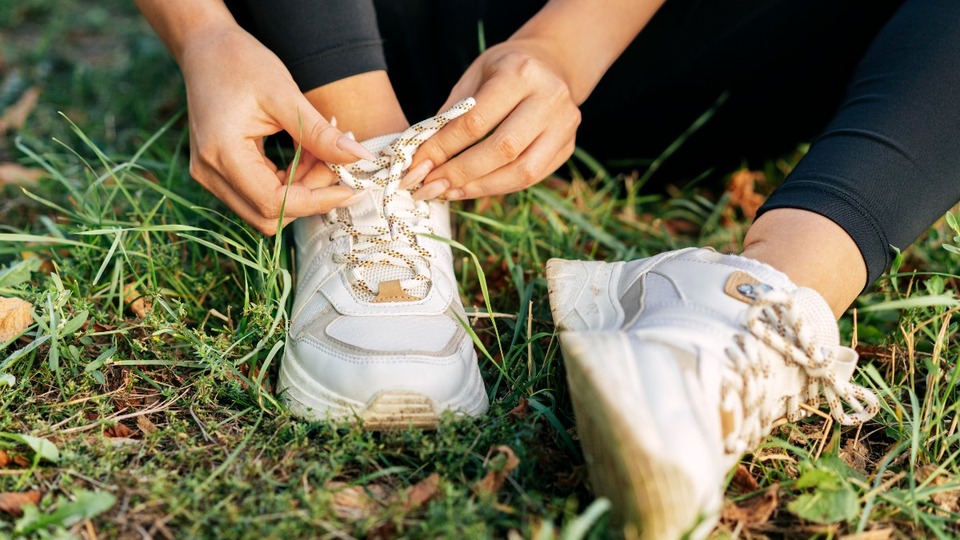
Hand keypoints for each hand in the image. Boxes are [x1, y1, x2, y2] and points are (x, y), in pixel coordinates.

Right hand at [179, 26, 374, 233]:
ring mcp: (211, 176)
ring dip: (302, 189)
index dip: (316, 202)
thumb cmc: (240, 62)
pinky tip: (305, 154)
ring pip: (266, 208)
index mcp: (222, 153)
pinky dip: (289, 182)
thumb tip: (360, 158)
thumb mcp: (285, 94)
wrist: (205, 48)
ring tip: (321, 153)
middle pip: (268, 214)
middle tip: (336, 164)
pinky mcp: (219, 173)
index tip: (350, 189)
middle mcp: (210, 173)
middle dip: (310, 196)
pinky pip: (260, 194)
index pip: (273, 202)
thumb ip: (320, 133)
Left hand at [407, 39, 580, 199]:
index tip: (416, 167)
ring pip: (522, 171)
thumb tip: (423, 159)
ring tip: (449, 192)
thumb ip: (451, 114)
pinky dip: (499, 187)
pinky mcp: (568, 146)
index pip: (476, 121)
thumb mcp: (474, 75)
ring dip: (480, 187)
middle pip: (502, 149)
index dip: (443, 148)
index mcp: (520, 73)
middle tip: (430, 186)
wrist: (552, 63)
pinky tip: (473, 188)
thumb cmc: (504, 69)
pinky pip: (532, 177)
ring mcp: (565, 125)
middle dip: (461, 173)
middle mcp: (549, 99)